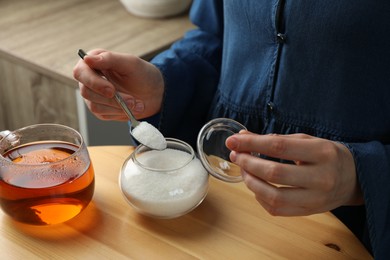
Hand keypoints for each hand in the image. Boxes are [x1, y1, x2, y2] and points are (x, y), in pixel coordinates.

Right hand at [73, 49, 163, 120]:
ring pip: (94, 105)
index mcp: (94, 62)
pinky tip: (131, 108)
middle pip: (86, 92)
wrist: (154, 93)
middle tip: (132, 100)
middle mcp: (90, 78)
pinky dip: (119, 112)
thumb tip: (87, 58)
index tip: (111, 90)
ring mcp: (94, 95)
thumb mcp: (131, 63)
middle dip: (112, 99)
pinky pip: (103, 114)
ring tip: (136, 103)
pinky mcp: (100, 109)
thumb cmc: (142, 74)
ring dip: (118, 106)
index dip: (93, 82)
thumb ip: (110, 59)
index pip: (80, 72)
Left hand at [225, 131, 363, 215]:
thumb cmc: (326, 155)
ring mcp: (316, 199)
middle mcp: (321, 177)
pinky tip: (256, 185)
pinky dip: (260, 197)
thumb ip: (275, 139)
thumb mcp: (305, 140)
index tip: (232, 141)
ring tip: (243, 170)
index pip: (279, 147)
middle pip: (274, 173)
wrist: (353, 178)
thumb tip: (242, 137)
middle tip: (236, 156)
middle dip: (248, 163)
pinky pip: (276, 209)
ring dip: (251, 182)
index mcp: (322, 152)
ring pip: (273, 196)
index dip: (251, 144)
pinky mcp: (309, 212)